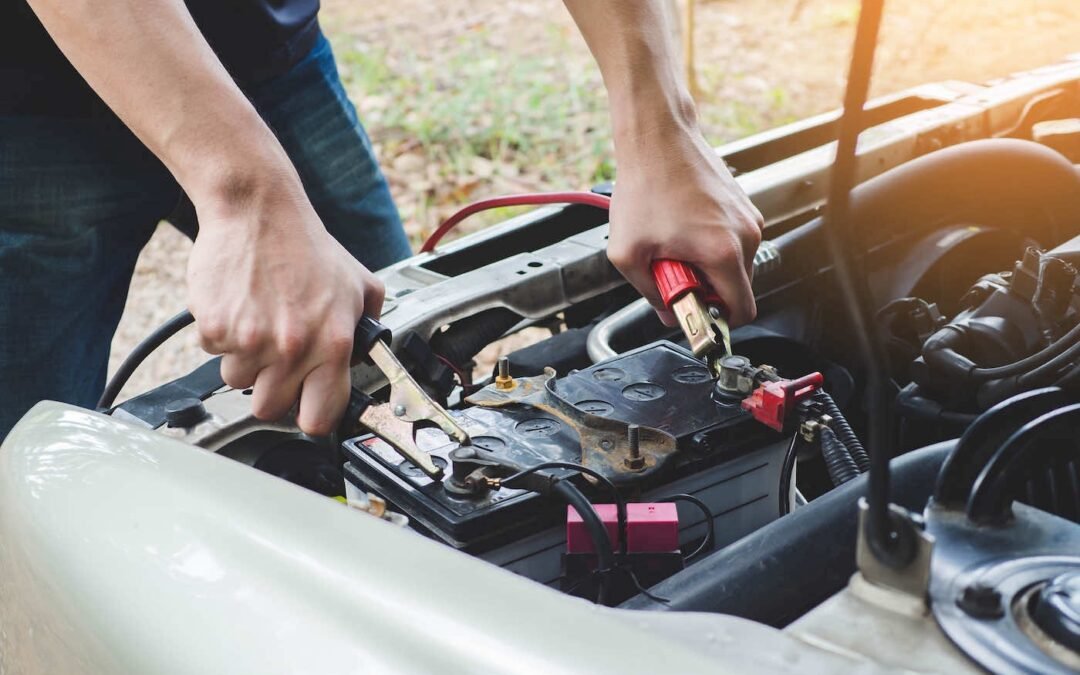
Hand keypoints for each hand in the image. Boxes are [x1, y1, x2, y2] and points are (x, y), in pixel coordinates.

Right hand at [186, 174, 383, 435]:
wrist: (259, 211)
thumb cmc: (307, 247)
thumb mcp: (358, 285)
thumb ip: (369, 326)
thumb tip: (373, 356)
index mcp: (333, 344)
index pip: (319, 417)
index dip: (311, 415)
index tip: (306, 407)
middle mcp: (293, 348)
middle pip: (269, 408)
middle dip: (272, 388)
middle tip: (277, 358)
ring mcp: (251, 341)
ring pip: (237, 382)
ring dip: (246, 361)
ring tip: (259, 322)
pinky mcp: (215, 327)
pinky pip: (213, 353)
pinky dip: (222, 336)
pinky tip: (239, 306)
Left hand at [606, 125, 763, 326]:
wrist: (657, 137)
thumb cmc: (644, 185)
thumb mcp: (628, 253)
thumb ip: (649, 293)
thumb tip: (666, 311)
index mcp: (724, 252)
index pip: (742, 312)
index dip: (717, 322)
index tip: (694, 314)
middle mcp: (745, 235)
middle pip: (737, 290)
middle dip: (706, 291)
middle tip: (673, 271)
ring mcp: (748, 218)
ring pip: (734, 265)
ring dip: (706, 266)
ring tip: (675, 246)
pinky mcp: (743, 206)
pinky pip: (732, 242)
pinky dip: (710, 245)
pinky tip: (682, 228)